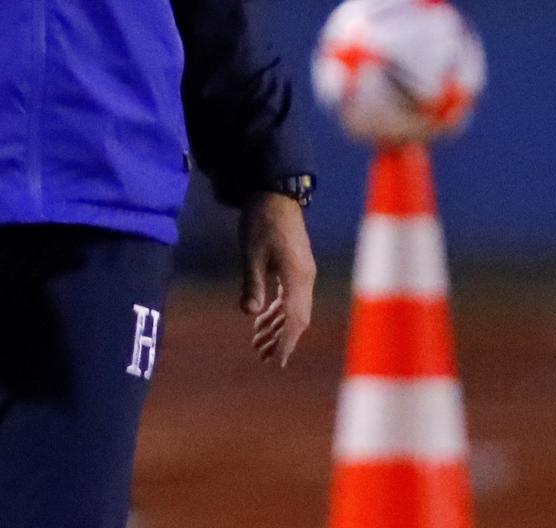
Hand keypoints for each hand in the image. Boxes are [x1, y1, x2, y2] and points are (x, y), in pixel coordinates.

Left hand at [239, 192, 314, 366]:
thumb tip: (250, 314)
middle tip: (262, 358)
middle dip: (281, 340)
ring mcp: (302, 272)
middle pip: (297, 318)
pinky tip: (261, 319)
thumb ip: (252, 284)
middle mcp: (305, 278)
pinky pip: (290, 297)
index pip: (294, 319)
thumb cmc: (262, 221)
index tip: (275, 362)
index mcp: (297, 276)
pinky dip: (277, 312)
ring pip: (294, 309)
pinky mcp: (296, 267)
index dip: (285, 343)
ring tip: (257, 345)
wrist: (275, 193)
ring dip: (277, 328)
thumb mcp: (252, 253)